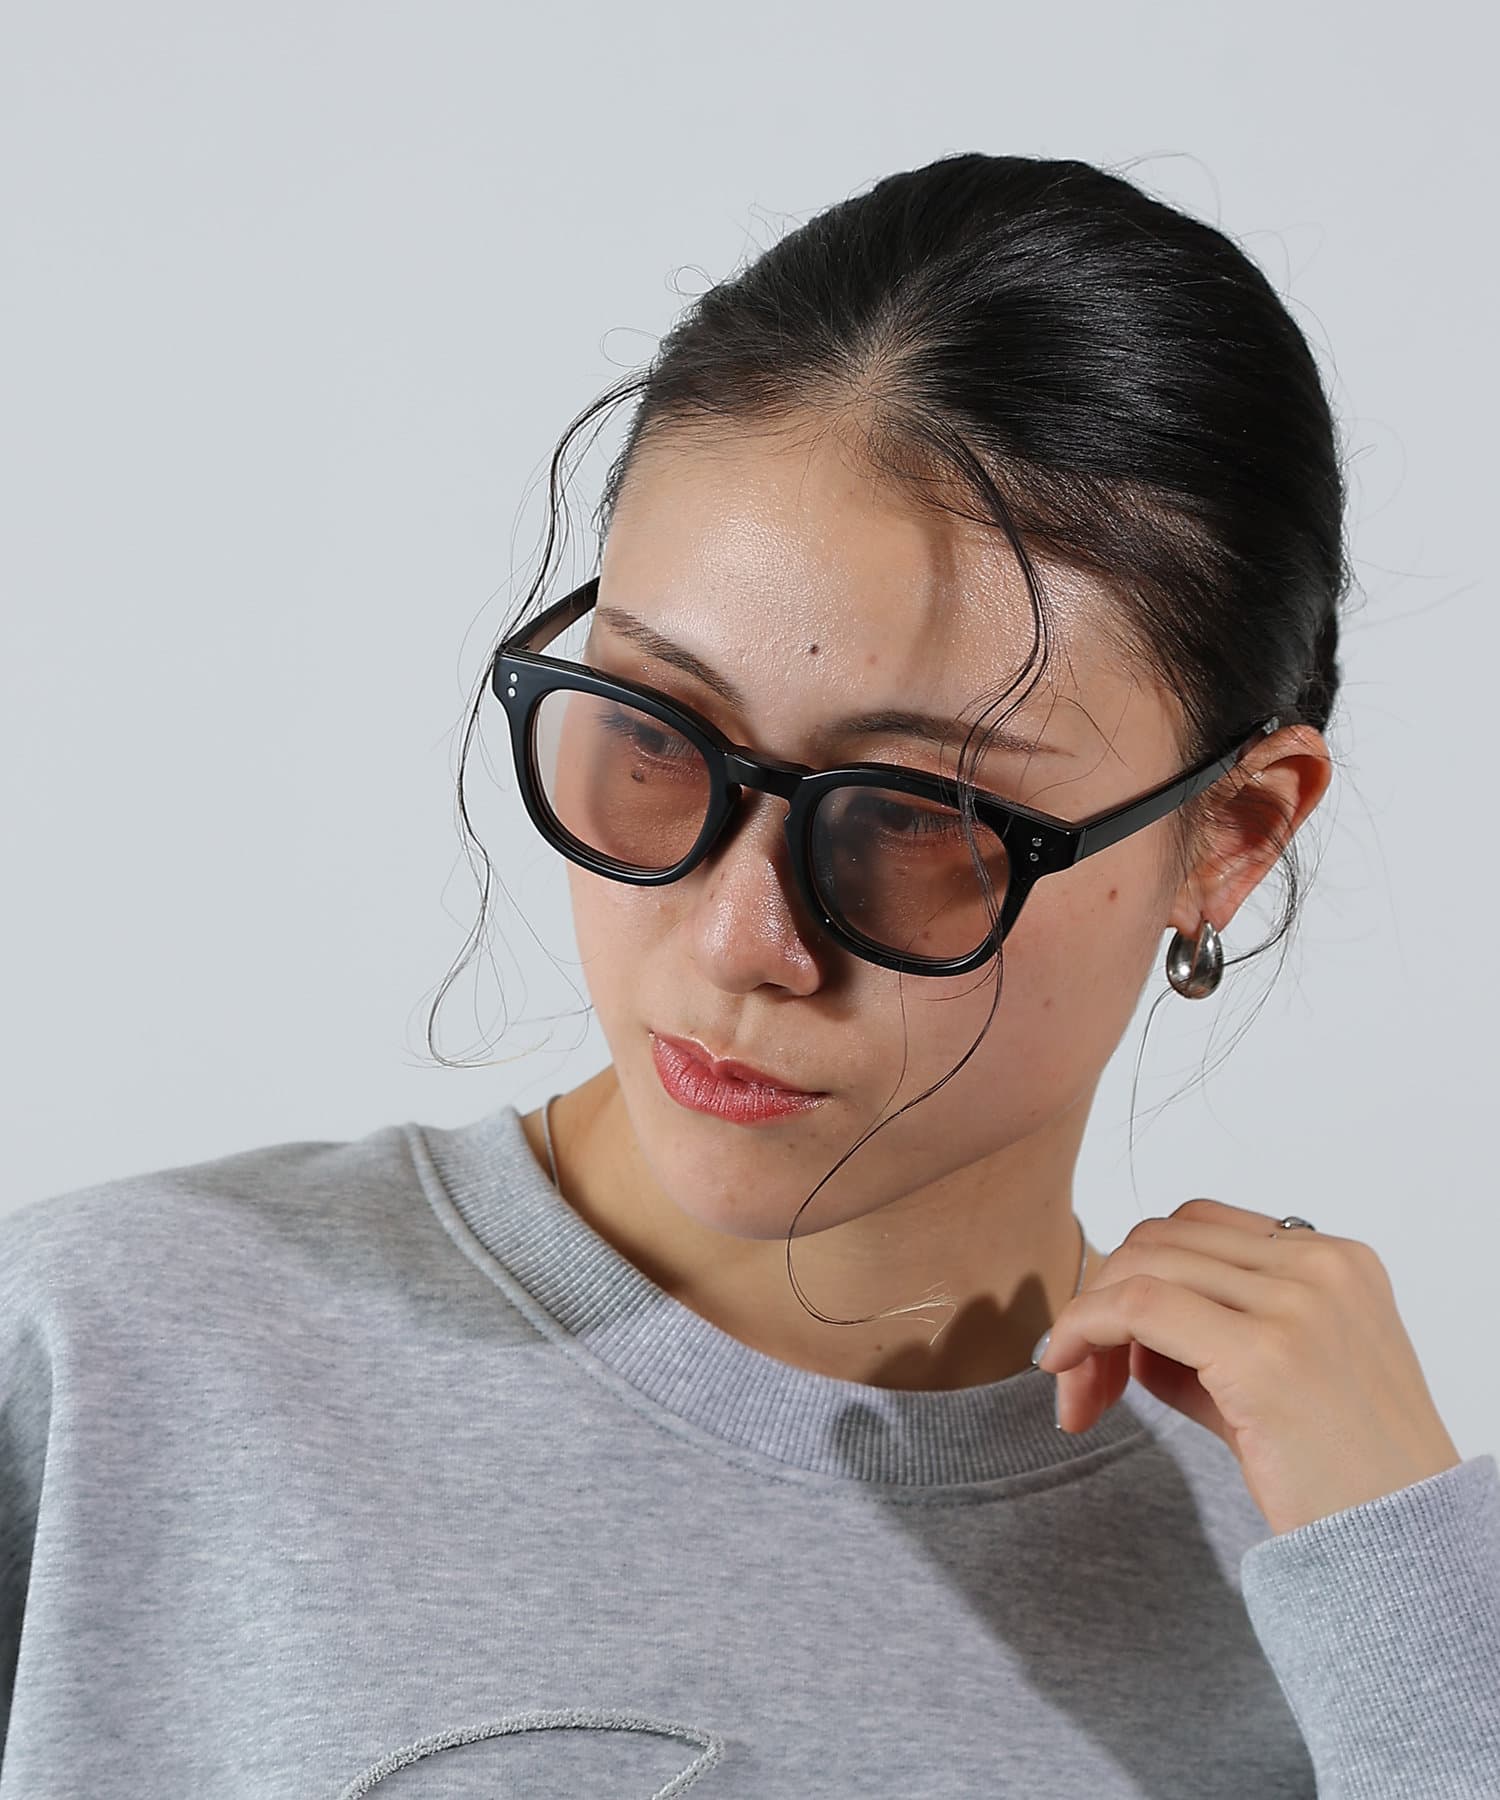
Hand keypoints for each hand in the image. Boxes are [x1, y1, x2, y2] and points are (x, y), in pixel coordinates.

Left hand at [1036, 1198, 1463, 1535]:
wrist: (1404, 1552)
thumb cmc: (1344, 1478)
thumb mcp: (1276, 1382)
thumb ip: (1205, 1339)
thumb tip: (1118, 1325)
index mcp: (1338, 1259)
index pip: (1198, 1228)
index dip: (1135, 1274)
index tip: (1105, 1343)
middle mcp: (1322, 1265)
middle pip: (1162, 1241)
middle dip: (1101, 1298)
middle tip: (1074, 1376)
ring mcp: (1298, 1304)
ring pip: (1140, 1265)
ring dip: (1084, 1322)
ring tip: (1078, 1395)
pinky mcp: (1265, 1353)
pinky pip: (1136, 1305)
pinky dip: (1081, 1326)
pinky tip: (1064, 1371)